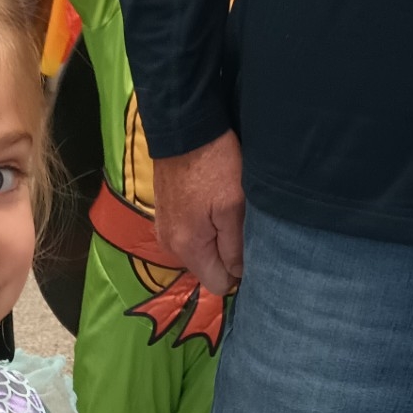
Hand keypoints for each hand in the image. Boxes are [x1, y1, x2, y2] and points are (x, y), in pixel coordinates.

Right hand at [152, 130, 245, 296]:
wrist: (183, 128)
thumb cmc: (214, 164)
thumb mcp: (234, 205)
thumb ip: (236, 246)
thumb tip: (238, 275)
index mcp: (188, 248)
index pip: (217, 284)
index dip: (237, 272)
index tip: (249, 247)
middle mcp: (171, 247)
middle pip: (207, 268)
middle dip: (225, 254)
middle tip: (240, 223)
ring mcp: (164, 231)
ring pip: (199, 251)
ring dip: (214, 238)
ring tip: (225, 210)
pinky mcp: (163, 216)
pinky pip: (188, 235)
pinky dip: (202, 226)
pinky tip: (208, 203)